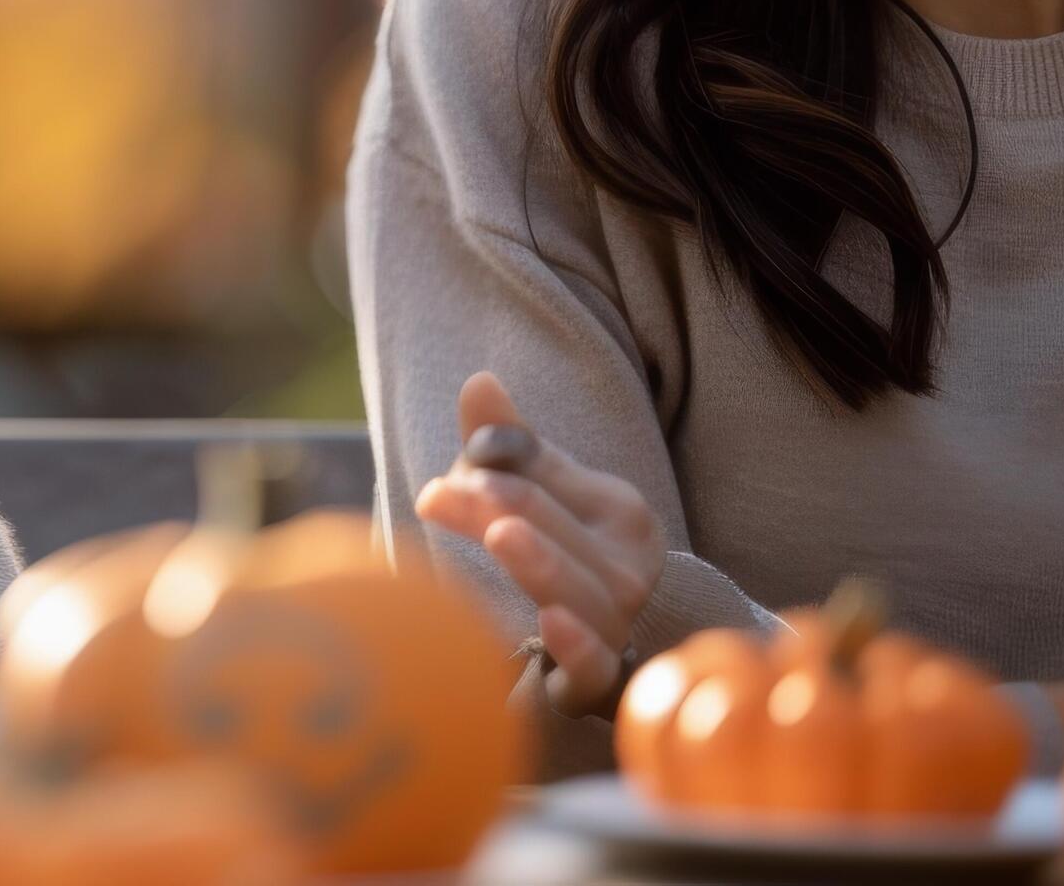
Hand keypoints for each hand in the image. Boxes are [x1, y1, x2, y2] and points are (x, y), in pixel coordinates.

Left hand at [414, 371, 663, 716]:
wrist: (592, 651)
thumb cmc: (559, 556)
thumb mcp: (537, 494)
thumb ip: (507, 441)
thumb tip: (479, 380)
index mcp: (618, 514)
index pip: (550, 480)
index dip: (493, 468)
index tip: (445, 480)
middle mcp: (627, 569)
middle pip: (556, 530)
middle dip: (499, 505)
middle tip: (437, 494)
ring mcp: (615, 626)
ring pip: (581, 593)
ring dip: (540, 563)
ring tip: (500, 534)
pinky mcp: (596, 683)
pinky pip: (597, 666)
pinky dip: (579, 646)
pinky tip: (551, 623)